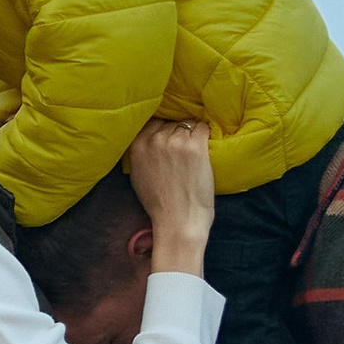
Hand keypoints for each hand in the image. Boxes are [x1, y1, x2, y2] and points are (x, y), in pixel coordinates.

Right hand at [125, 116, 214, 271]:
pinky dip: (205, 136)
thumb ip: (141, 153)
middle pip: (171, 123)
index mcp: (138, 145)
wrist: (178, 221)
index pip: (153, 122)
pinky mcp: (196, 146)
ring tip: (195, 154)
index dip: (163, 129)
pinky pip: (203, 128)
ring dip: (192, 136)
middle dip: (178, 133)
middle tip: (184, 151)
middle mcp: (155, 139)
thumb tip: (150, 139)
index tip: (170, 139)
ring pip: (188, 125)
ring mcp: (176, 141)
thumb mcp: (138, 175)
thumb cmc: (159, 204)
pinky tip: (205, 150)